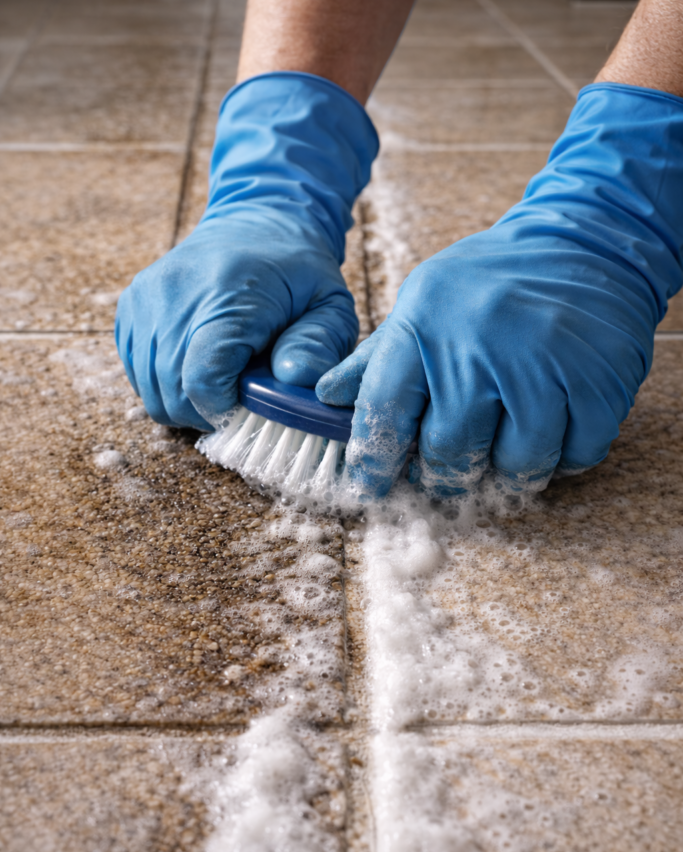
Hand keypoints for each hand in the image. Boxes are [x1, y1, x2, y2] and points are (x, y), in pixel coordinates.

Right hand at [115, 72, 377, 429]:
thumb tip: (294, 377)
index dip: (224, 411)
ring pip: (151, 392)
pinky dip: (165, 385)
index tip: (248, 407)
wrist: (256, 222)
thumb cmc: (297, 273)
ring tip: (220, 383)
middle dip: (207, 414)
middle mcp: (175, 296)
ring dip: (185, 404)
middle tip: (238, 399)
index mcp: (228, 296)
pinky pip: (138, 374)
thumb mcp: (329, 305)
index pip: (202, 381)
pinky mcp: (129, 307)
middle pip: (174, 394)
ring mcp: (146, 301)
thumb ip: (319, 345)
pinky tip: (195, 366)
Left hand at [317, 84, 682, 497]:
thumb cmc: (492, 282)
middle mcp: (480, 343)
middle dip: (446, 477)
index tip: (371, 489)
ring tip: (505, 454)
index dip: (373, 463)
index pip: (385, 414)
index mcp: (425, 324)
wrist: (588, 239)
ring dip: (511, 473)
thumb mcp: (423, 302)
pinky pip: (577, 455)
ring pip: (518, 465)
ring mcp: (544, 362)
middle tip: (449, 476)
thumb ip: (376, 357)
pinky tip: (554, 430)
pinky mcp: (599, 380)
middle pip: (451, 453)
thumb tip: (323, 397)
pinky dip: (565, 458)